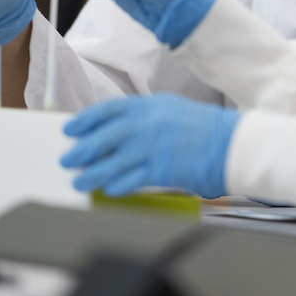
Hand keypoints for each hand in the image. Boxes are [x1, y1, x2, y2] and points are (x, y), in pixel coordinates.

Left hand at [61, 93, 239, 197]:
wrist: (227, 143)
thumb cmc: (201, 125)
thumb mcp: (169, 108)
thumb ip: (142, 116)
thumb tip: (116, 129)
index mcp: (145, 106)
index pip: (105, 111)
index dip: (84, 121)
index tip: (71, 129)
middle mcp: (142, 126)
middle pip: (100, 139)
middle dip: (80, 151)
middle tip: (68, 158)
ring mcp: (148, 150)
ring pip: (108, 165)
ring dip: (90, 174)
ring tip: (80, 181)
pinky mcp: (156, 172)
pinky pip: (127, 181)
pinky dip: (113, 186)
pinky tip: (107, 188)